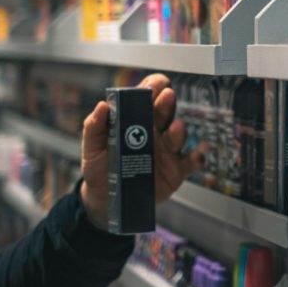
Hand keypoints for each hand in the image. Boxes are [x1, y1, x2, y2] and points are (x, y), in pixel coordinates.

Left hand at [79, 73, 203, 229]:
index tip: (153, 85)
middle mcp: (155, 132)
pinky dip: (196, 159)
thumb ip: (94, 127)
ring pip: (179, 135)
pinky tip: (195, 156)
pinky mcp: (176, 170)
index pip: (148, 97)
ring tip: (176, 127)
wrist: (106, 201)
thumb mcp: (92, 148)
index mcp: (136, 120)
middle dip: (167, 102)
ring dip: (179, 130)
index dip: (153, 87)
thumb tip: (102, 106)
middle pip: (166, 111)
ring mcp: (168, 150)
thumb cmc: (101, 168)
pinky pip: (191, 163)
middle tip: (166, 96)